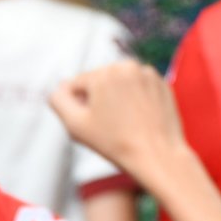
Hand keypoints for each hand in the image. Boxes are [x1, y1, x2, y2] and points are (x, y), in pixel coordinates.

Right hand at [50, 60, 189, 180]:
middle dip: (99, 100)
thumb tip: (58, 89)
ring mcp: (147, 73)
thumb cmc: (117, 143)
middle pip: (100, 82)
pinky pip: (139, 88)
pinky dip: (136, 100)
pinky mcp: (162, 83)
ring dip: (117, 98)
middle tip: (107, 126)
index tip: (91, 123)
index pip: (77, 84)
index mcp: (104, 73)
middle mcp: (127, 66)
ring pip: (120, 84)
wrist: (157, 155)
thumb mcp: (76, 125)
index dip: (78, 106)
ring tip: (123, 124)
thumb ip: (59, 101)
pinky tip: (137, 119)